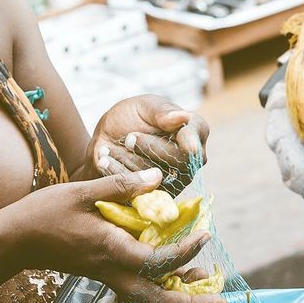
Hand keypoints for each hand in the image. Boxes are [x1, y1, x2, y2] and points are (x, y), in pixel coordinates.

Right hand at [3, 168, 226, 302]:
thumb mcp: (82, 192)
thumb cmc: (44, 213)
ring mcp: (107, 277)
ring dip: (179, 302)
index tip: (205, 234)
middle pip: (158, 301)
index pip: (157, 260)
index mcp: (110, 250)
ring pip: (150, 301)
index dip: (185, 250)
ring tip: (207, 294)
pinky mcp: (103, 275)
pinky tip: (178, 277)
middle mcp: (112, 271)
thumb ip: (122, 186)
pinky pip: (139, 290)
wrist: (13, 241)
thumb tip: (159, 178)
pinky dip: (162, 290)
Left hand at [87, 95, 209, 193]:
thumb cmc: (131, 116)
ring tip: (111, 148)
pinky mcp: (157, 196)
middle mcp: (191, 159)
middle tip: (129, 137)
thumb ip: (161, 111)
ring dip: (130, 160)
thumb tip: (183, 116)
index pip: (197, 137)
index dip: (191, 142)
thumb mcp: (143, 106)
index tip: (189, 148)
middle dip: (149, 147)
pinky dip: (119, 173)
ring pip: (157, 177)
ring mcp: (177, 180)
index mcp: (194, 131)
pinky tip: (106, 160)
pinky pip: (139, 190)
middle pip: (179, 161)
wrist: (109, 139)